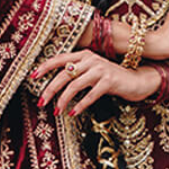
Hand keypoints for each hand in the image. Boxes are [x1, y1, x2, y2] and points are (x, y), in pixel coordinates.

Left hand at [32, 50, 158, 116]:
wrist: (136, 80)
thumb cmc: (111, 79)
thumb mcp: (92, 71)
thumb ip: (77, 73)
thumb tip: (54, 86)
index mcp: (84, 55)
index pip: (60, 58)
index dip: (45, 67)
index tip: (32, 77)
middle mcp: (91, 59)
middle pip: (64, 74)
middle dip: (50, 89)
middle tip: (41, 102)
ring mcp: (101, 70)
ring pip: (74, 85)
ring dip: (63, 100)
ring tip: (56, 111)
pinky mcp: (109, 82)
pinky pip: (89, 96)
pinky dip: (79, 106)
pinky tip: (72, 113)